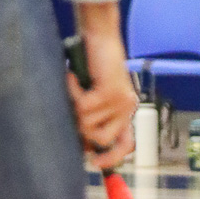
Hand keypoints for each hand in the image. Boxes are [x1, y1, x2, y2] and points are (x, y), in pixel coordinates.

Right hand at [69, 7, 136, 168]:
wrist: (101, 36)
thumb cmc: (94, 66)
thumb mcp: (96, 97)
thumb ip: (94, 118)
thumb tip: (83, 146)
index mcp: (126, 111)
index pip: (127, 145)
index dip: (111, 158)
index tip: (93, 162)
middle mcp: (127, 107)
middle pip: (100, 138)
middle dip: (82, 128)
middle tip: (76, 106)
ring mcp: (121, 100)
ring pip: (87, 123)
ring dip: (75, 105)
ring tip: (77, 85)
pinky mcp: (110, 91)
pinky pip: (82, 105)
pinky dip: (72, 91)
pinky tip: (74, 77)